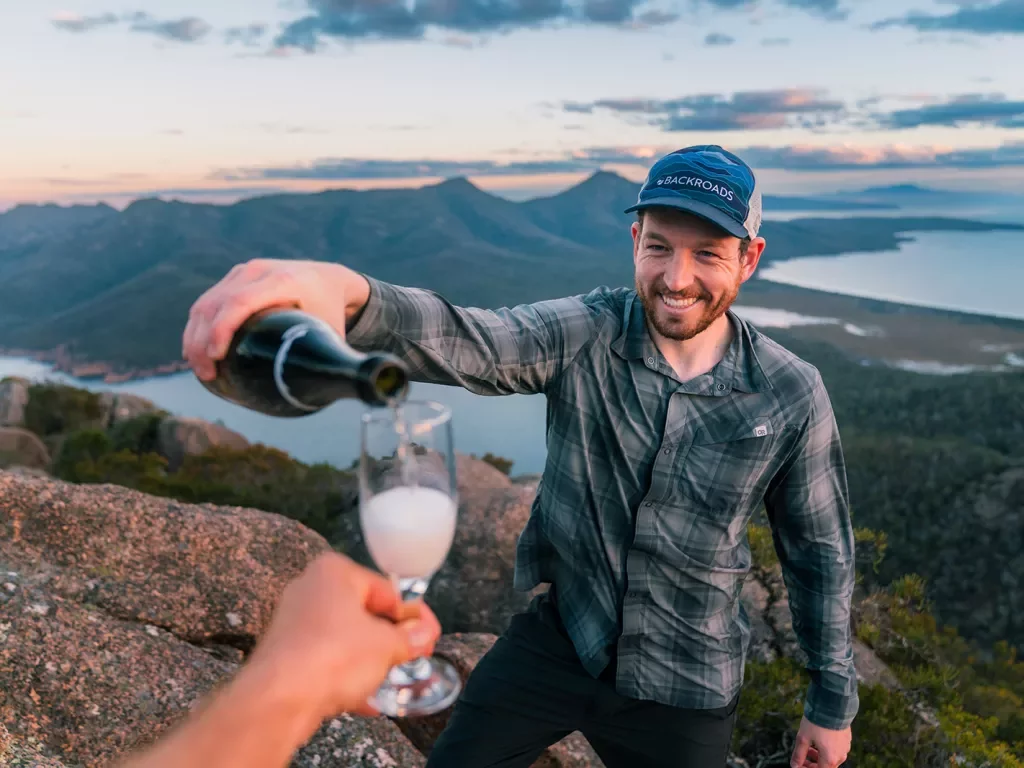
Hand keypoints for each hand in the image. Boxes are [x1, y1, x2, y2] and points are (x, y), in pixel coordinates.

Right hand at [182, 258, 367, 380]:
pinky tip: (196, 352)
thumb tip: (324, 395)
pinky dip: (197, 328)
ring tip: (200, 369)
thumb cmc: (330, 311)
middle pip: (216, 303)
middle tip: (206, 374)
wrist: (327, 278)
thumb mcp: (332, 331)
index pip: (241, 302)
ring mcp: (243, 272)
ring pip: (205, 303)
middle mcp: (258, 271)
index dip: (223, 329)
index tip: (217, 357)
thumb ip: (330, 360)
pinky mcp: (234, 278)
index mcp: (283, 281)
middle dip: (202, 341)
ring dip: (194, 337)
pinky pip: (207, 302)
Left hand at [247, 552, 440, 718]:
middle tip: (414, 657)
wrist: (278, 700)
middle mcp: (310, 589)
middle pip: (364, 612)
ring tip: (392, 680)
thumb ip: (410, 638)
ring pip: (345, 638)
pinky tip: (367, 701)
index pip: (387, 590)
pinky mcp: (285, 654)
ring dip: (370, 659)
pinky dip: (346, 676)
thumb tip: (424, 634)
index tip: (430, 636)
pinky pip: (326, 660)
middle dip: (390, 638)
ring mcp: (294, 622)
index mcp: (335, 572)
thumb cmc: (335, 656)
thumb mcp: (387, 646)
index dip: (414, 616)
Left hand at [790, 716, 850, 767]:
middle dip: (812, 763)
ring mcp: (845, 748)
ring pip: (831, 758)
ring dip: (819, 756)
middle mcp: (840, 756)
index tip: (799, 764)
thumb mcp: (803, 738)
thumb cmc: (817, 722)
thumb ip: (799, 754)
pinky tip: (819, 739)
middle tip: (803, 756)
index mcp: (830, 759)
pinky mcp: (847, 740)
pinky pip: (836, 750)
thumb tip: (794, 765)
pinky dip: (826, 749)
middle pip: (825, 767)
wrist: (833, 705)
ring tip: (809, 746)